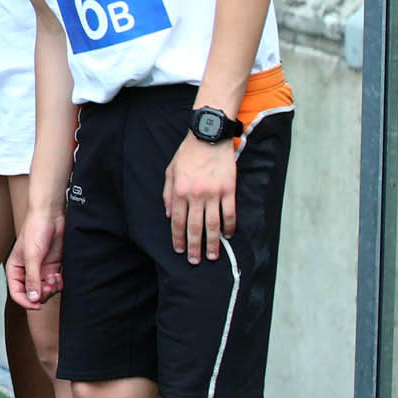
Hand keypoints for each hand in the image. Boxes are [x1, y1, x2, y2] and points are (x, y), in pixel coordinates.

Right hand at [8, 206, 64, 307]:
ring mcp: (40, 270)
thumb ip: (32, 278)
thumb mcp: (32, 256)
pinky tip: (58, 275)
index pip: (17, 293)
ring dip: (51, 288)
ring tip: (54, 278)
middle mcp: (27, 272)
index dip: (26, 302)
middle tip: (49, 286)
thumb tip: (32, 298)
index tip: (37, 305)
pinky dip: (58, 284)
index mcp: (15, 269)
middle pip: (32, 295)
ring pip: (45, 291)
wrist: (51, 216)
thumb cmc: (35, 230)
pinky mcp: (52, 268)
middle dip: (42, 294)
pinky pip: (55, 284)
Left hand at [163, 131, 238, 264]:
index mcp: (179, 191)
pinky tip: (228, 236)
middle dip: (194, 246)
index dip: (178, 238)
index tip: (179, 250)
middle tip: (195, 261)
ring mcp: (213, 193)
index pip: (178, 221)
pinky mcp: (228, 190)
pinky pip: (229, 213)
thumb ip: (168, 194)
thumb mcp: (170, 171)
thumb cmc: (187, 154)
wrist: (208, 136)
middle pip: (195, 227)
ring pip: (213, 224)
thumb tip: (169, 215)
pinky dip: (229, 227)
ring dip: (213, 242)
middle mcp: (195, 195)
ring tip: (213, 256)